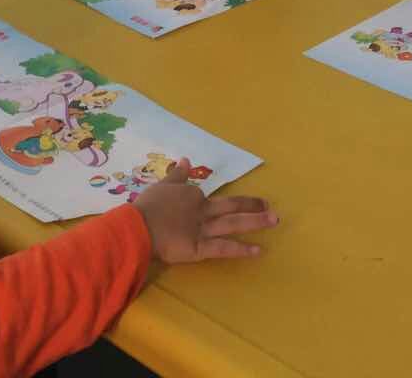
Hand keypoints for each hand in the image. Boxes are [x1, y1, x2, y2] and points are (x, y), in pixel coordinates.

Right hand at [133, 158, 276, 262]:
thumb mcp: (162, 186)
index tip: (236, 205)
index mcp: (193, 196)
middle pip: (231, 206)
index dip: (223, 203)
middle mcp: (202, 210)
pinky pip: (223, 248)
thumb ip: (176, 175)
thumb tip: (186, 160)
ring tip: (274, 221)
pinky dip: (241, 249)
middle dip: (252, 206)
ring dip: (255, 222)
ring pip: (233, 224)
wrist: (136, 226)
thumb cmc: (147, 207)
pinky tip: (258, 250)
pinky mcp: (199, 248)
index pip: (211, 199)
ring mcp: (203, 229)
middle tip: (271, 207)